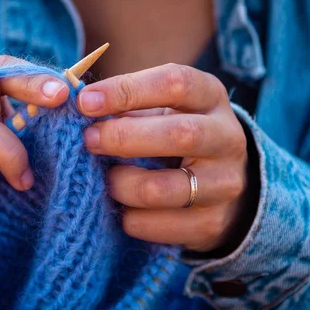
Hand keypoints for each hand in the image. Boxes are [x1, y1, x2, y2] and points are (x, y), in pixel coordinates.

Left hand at [77, 63, 249, 252]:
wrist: (218, 183)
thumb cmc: (173, 133)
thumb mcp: (160, 109)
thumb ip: (127, 105)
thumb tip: (81, 105)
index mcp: (210, 96)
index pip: (174, 83)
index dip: (126, 90)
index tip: (85, 102)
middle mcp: (227, 138)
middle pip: (179, 134)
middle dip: (124, 138)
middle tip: (89, 140)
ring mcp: (223, 184)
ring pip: (165, 188)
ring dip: (123, 184)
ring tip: (107, 180)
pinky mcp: (211, 223)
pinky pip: (159, 225)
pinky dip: (131, 219)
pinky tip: (122, 208)